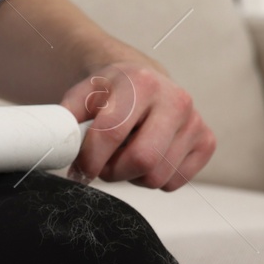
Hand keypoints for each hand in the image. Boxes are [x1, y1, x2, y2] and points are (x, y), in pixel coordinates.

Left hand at [58, 62, 216, 190]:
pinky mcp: (207, 141)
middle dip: (113, 171)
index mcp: (140, 83)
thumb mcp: (81, 95)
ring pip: (157, 176)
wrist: (141, 80)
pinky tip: (146, 155)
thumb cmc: (108, 92)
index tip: (79, 170)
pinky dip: (153, 178)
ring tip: (123, 155)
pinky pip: (174, 182)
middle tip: (100, 165)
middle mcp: (175, 100)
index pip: (112, 133)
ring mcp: (196, 121)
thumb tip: (56, 147)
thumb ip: (65, 118)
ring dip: (131, 176)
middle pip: (142, 160)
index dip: (90, 159)